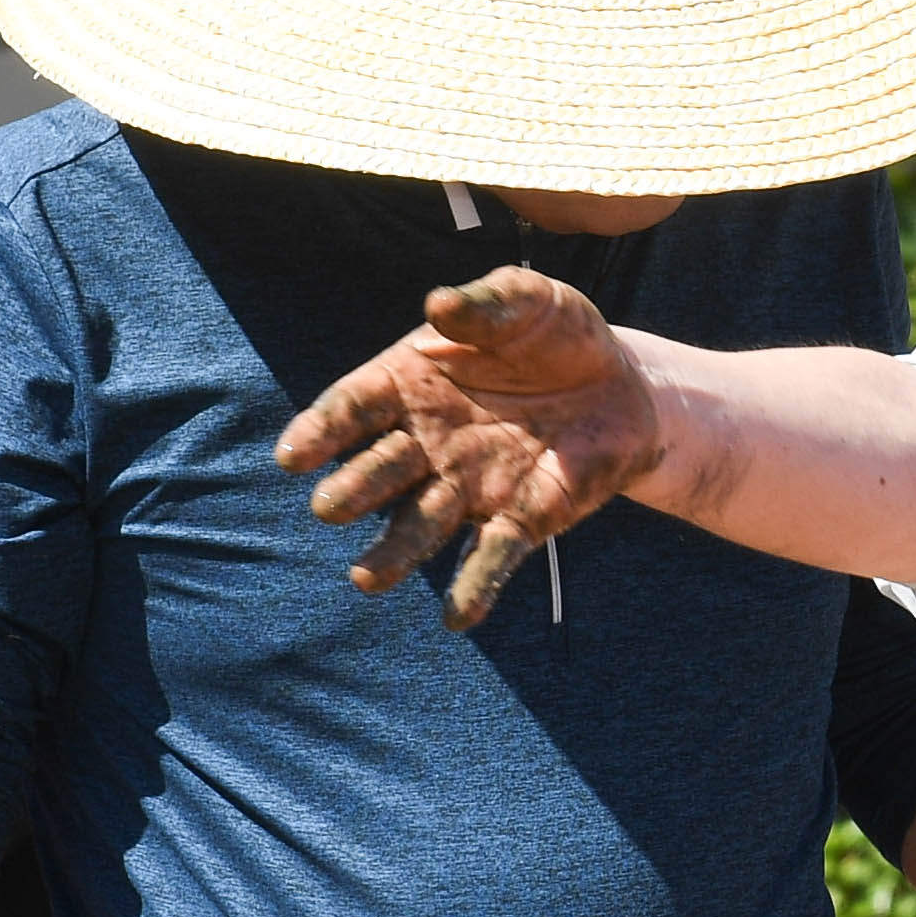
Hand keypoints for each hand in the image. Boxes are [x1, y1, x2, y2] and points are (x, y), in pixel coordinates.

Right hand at [273, 269, 662, 629]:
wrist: (621, 382)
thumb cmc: (554, 335)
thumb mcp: (528, 300)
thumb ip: (486, 305)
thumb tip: (440, 306)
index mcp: (409, 383)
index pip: (355, 407)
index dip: (322, 429)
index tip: (294, 455)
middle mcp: (427, 442)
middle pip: (381, 470)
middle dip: (356, 489)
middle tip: (330, 507)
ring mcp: (469, 484)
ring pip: (422, 523)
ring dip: (396, 552)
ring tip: (366, 579)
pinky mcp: (521, 517)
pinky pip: (493, 555)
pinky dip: (476, 585)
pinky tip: (461, 616)